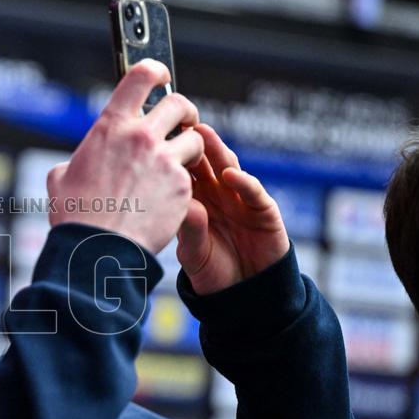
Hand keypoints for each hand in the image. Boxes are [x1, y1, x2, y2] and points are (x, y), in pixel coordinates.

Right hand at [47, 60, 203, 253]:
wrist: (97, 248)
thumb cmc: (75, 216)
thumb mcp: (61, 178)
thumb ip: (78, 160)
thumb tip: (77, 162)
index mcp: (111, 127)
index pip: (142, 76)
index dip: (156, 71)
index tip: (161, 77)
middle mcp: (141, 136)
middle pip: (180, 103)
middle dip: (184, 113)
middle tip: (182, 125)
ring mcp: (165, 161)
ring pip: (195, 139)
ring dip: (190, 149)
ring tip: (180, 164)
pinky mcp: (182, 187)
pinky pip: (192, 175)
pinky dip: (185, 184)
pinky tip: (171, 197)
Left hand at [176, 124, 289, 294]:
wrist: (242, 296)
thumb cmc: (211, 270)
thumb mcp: (190, 250)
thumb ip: (185, 227)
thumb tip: (174, 202)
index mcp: (197, 199)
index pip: (183, 169)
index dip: (172, 153)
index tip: (154, 136)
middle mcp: (219, 194)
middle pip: (205, 162)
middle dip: (192, 142)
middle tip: (177, 122)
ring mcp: (242, 200)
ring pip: (229, 168)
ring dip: (217, 151)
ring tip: (201, 133)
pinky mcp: (264, 212)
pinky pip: (254, 193)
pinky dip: (244, 182)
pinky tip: (230, 173)